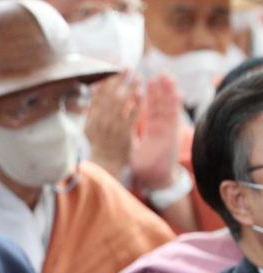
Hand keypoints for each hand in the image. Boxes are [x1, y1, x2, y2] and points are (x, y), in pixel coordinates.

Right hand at [84, 70, 140, 179]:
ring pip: (122, 103)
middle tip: (127, 66)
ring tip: (138, 77)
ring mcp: (113, 127)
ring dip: (130, 88)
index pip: (98, 94)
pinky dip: (136, 104)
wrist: (105, 163)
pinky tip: (142, 93)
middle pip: (110, 96)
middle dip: (119, 80)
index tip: (110, 65)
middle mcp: (101, 121)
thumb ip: (89, 112)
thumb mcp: (88, 128)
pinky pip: (132, 115)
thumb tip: (89, 94)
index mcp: (91, 119)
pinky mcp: (124, 133)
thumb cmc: (98, 144)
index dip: (105, 79)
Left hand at [131, 73, 185, 191]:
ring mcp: (167, 130)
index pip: (149, 108)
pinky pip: (174, 118)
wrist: (155, 178)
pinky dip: (176, 106)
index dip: (148, 95)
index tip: (145, 80)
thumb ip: (129, 135)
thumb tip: (114, 127)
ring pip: (169, 107)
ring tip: (168, 77)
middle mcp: (160, 127)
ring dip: (169, 92)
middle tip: (161, 73)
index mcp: (151, 129)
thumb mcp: (134, 147)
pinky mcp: (173, 135)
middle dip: (161, 88)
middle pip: (161, 104)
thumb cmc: (144, 164)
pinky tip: (178, 93)